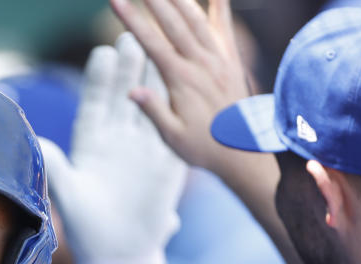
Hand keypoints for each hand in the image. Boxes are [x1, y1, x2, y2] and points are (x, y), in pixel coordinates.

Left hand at [42, 33, 185, 263]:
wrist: (120, 255)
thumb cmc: (88, 229)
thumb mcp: (70, 197)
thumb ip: (57, 168)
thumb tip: (37, 142)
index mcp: (90, 144)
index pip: (95, 104)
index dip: (99, 80)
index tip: (103, 52)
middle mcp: (117, 140)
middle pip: (124, 95)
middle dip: (130, 66)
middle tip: (135, 34)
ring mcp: (144, 147)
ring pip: (152, 105)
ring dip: (156, 78)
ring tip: (163, 47)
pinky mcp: (167, 161)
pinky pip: (176, 128)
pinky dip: (181, 107)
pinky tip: (189, 82)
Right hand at [109, 0, 249, 174]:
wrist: (243, 151)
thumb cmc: (203, 147)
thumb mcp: (173, 137)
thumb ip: (153, 111)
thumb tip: (131, 92)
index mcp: (181, 81)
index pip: (151, 43)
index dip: (132, 20)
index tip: (117, 1)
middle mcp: (201, 63)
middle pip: (173, 23)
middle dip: (153, 0)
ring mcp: (219, 58)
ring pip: (197, 19)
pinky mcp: (231, 59)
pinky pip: (224, 26)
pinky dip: (219, 5)